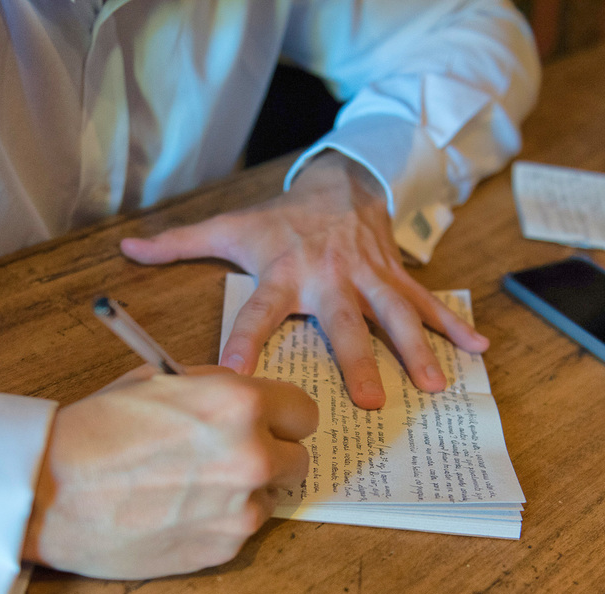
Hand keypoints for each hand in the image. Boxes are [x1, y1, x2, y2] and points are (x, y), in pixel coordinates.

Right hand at [22, 367, 317, 578]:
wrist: (49, 492)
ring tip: (195, 485)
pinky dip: (222, 521)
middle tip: (230, 455)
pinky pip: (242, 529)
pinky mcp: (223, 549)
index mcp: (239, 404)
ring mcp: (241, 509)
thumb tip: (248, 399)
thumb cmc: (95, 430)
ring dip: (248, 490)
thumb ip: (216, 388)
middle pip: (298, 459)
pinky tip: (180, 511)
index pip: (305, 412)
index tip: (266, 423)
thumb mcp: (159, 381)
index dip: (282, 417)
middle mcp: (252, 457)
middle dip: (272, 454)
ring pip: (272, 497)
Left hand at [120, 152, 488, 409]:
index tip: (230, 374)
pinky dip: (455, 324)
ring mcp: (370, 277)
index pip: (258, 309)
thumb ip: (180, 244)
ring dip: (417, 348)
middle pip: (343, 320)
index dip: (243, 339)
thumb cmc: (281, 219)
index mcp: (284, 271)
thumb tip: (125, 251)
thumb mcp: (230, 227)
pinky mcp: (397, 276)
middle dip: (356, 358)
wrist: (340, 183)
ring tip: (436, 383)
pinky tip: (479, 348)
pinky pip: (428, 301)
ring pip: (396, 314)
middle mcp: (330, 276)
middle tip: (367, 399)